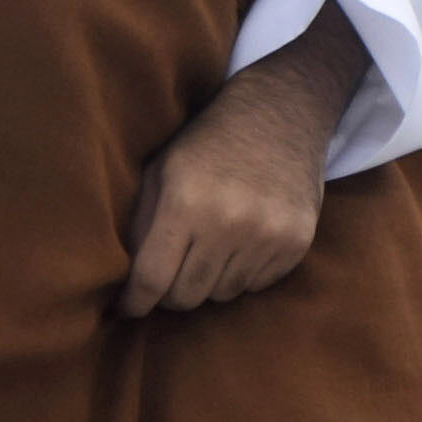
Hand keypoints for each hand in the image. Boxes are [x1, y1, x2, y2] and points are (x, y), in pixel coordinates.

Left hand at [120, 8, 363, 316]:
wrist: (281, 111)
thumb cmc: (209, 140)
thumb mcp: (161, 168)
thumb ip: (141, 223)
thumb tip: (126, 279)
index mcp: (186, 201)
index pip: (152, 278)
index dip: (134, 302)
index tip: (125, 309)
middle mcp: (229, 223)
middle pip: (187, 297)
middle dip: (170, 292)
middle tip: (169, 273)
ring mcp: (267, 235)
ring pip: (221, 295)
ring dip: (208, 281)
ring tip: (210, 245)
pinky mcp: (295, 243)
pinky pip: (256, 285)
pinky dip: (242, 273)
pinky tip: (240, 240)